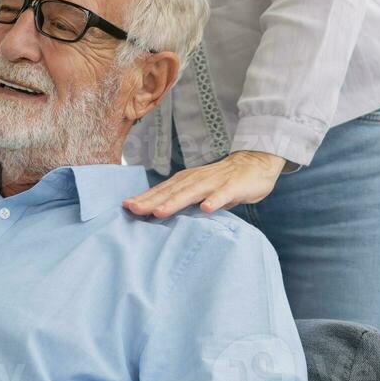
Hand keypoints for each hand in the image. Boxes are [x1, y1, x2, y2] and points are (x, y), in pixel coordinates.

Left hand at [122, 149, 286, 217]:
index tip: (125, 207)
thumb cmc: (222, 181)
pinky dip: (214, 201)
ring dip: (175, 202)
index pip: (160, 191)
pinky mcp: (232, 186)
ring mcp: (213, 182)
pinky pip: (222, 194)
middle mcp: (195, 179)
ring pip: (191, 192)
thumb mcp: (198, 191)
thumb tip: (158, 216)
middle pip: (170, 192)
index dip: (143, 199)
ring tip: (160, 212)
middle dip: (150, 201)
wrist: (254, 164)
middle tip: (133, 209)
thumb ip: (182, 202)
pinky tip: (206, 209)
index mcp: (185, 181)